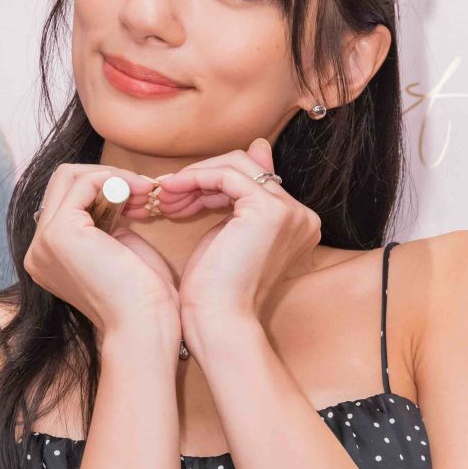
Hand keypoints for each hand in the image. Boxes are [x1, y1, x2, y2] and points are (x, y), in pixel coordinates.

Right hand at [23, 160, 182, 344]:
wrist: (144, 324)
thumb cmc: (142, 297)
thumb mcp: (117, 250)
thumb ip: (104, 223)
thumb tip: (111, 192)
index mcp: (49, 258)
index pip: (65, 202)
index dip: (104, 192)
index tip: (141, 199)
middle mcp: (37, 251)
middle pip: (61, 184)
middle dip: (105, 178)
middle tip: (144, 190)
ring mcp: (43, 242)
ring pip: (68, 177)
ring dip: (111, 177)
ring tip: (145, 191)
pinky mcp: (58, 233)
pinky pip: (82, 184)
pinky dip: (113, 180)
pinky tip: (138, 192)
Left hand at [148, 137, 320, 358]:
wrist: (220, 322)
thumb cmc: (216, 292)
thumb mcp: (227, 233)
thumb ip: (239, 196)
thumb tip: (257, 146)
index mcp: (296, 223)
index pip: (253, 181)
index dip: (212, 184)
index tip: (179, 196)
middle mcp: (301, 215)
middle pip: (247, 168)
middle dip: (202, 177)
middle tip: (168, 193)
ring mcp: (290, 212)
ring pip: (238, 166)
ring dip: (196, 176)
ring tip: (166, 194)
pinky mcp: (270, 210)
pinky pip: (227, 175)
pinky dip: (196, 179)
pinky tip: (172, 191)